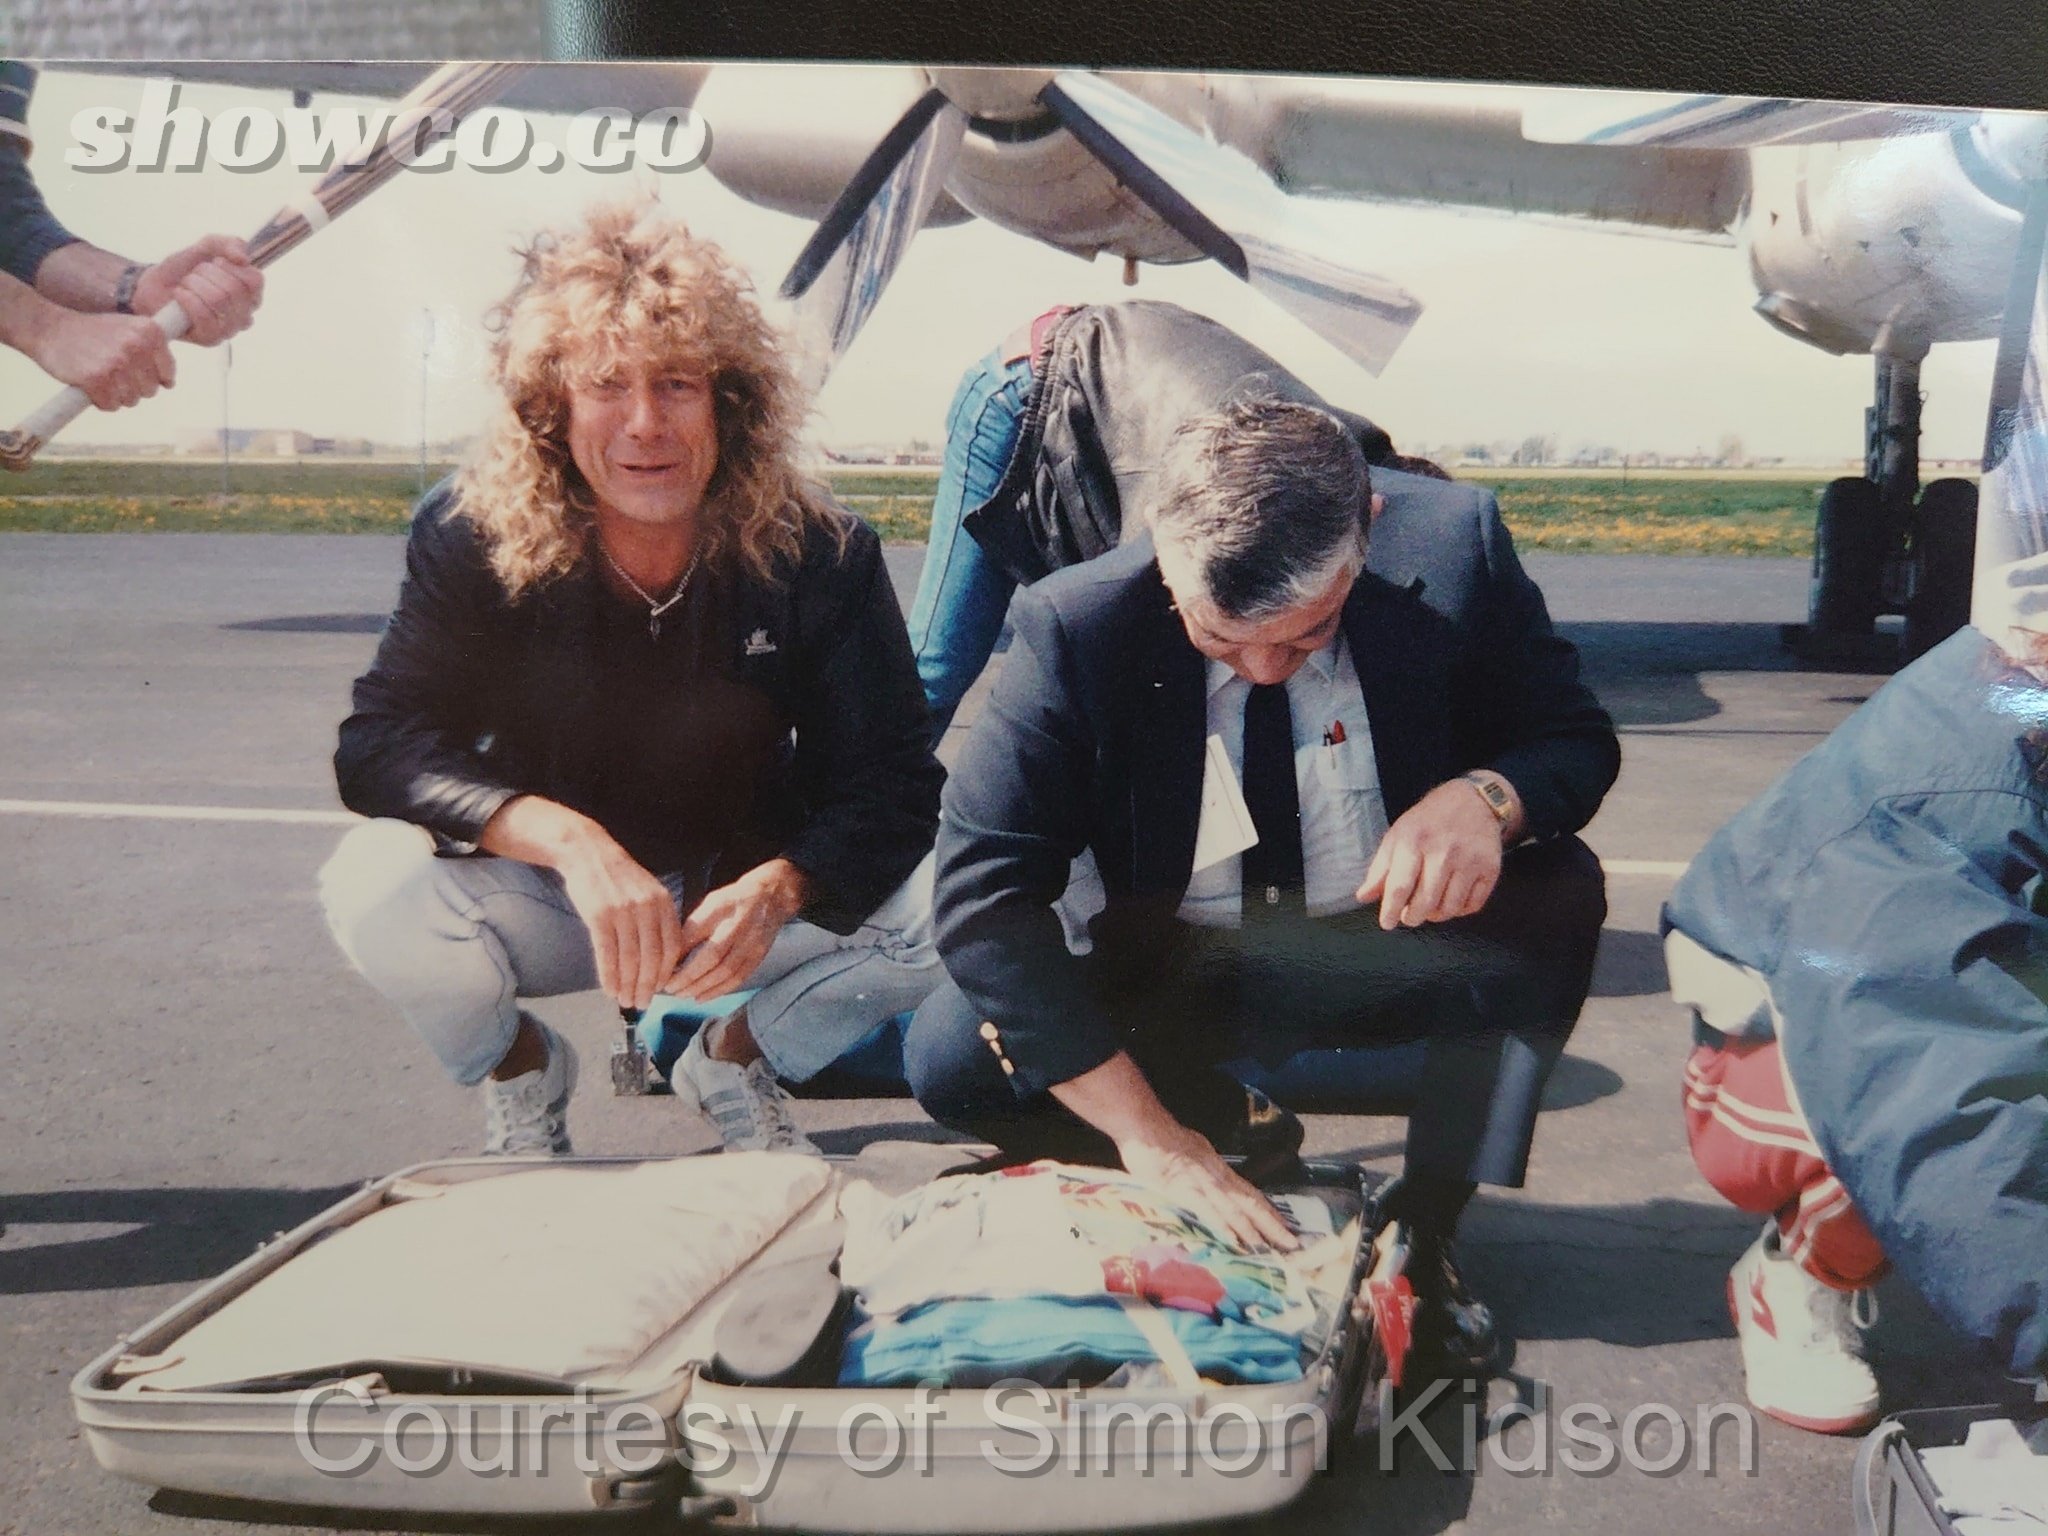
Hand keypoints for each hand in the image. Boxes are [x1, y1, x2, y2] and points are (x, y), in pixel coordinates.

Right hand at [31, 309, 173, 409]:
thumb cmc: (92, 333)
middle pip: (150, 390)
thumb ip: (152, 351)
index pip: (167, 374)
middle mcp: (137, 346)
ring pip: (131, 400)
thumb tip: (169, 383)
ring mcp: (117, 362)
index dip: (151, 378)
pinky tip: (89, 384)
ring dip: (115, 395)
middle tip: (110, 372)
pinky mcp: (96, 379)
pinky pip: (111, 406)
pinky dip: (100, 401)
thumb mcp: (128, 329)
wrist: (50, 329)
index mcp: (150, 332)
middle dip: (131, 387)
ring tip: (99, 375)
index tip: (132, 370)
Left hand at [132, 236, 262, 344]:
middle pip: (234, 289)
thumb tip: (244, 258)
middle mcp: (245, 315)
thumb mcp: (207, 247)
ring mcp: (229, 329)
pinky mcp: (211, 339)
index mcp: (250, 295)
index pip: (255, 280)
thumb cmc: (183, 270)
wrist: (154, 286)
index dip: (232, 267)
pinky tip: (179, 295)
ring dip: (193, 285)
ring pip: (218, 300)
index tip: (215, 262)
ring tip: (185, 286)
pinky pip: (204, 315)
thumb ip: (229, 243)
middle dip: (205, 274)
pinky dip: (186, 299)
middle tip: (194, 276)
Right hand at [554, 830, 687, 1011]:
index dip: (666, 972)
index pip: (671, 946)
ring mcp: (622, 911)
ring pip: (629, 959)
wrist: (587, 852)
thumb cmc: (619, 877)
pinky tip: (609, 989)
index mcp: (663, 902)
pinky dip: (608, 976)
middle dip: (647, 985)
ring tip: (625, 1000)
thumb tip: (662, 958)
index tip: (661, 990)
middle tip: (642, 1003)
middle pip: (652, 957)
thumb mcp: (649, 891)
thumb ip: (657, 919)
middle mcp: (647, 908)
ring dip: (627, 985)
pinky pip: (607, 954)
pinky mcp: (598, 916)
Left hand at [664, 859, 808, 1002]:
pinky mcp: (759, 956)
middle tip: (671, 988)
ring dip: (702, 987)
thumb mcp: (710, 904)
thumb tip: (673, 955)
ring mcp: (752, 943)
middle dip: (690, 977)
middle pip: (714, 957)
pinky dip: (719, 990)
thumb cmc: (734, 900)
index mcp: (723, 908)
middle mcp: (740, 926)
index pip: (697, 933)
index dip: (680, 954)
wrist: (771, 896)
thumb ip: (693, 926)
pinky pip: (738, 978)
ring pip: (726, 972)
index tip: (665, 968)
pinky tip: (702, 997)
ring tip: (683, 994)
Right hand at [1118, 1122, 1299, 1253]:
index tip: (1285, 1228)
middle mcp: (1217, 1176)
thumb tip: (1210, 1186)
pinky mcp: (1184, 1189)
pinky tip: (1234, 1241)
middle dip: (1272, 1225)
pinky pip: (1207, 1210)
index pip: (1249, 1193)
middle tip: (1292, 1245)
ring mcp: (1202, 1183)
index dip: (1268, 1211)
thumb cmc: (1161, 1137)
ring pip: (1234, 1210)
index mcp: (1219, 1168)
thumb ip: (1202, 1170)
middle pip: (1250, 1203)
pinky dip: (1222, 1226)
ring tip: (1270, 1250)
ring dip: (1253, 1231)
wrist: (1144, 1123)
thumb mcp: (1192, 1151)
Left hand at [1356, 778, 1508, 929]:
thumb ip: (1380, 868)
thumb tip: (1363, 897)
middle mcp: (1443, 852)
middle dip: (1413, 917)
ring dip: (1436, 915)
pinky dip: (1459, 910)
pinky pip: (1472, 905)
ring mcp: (1469, 861)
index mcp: (1414, 842)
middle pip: (1425, 903)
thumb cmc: (1428, 821)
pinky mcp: (1490, 868)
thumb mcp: (1398, 835)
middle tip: (1409, 916)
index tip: (1387, 923)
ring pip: (1450, 908)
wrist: (1472, 801)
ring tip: (1429, 907)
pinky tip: (1451, 900)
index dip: (1390, 910)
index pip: (1399, 886)